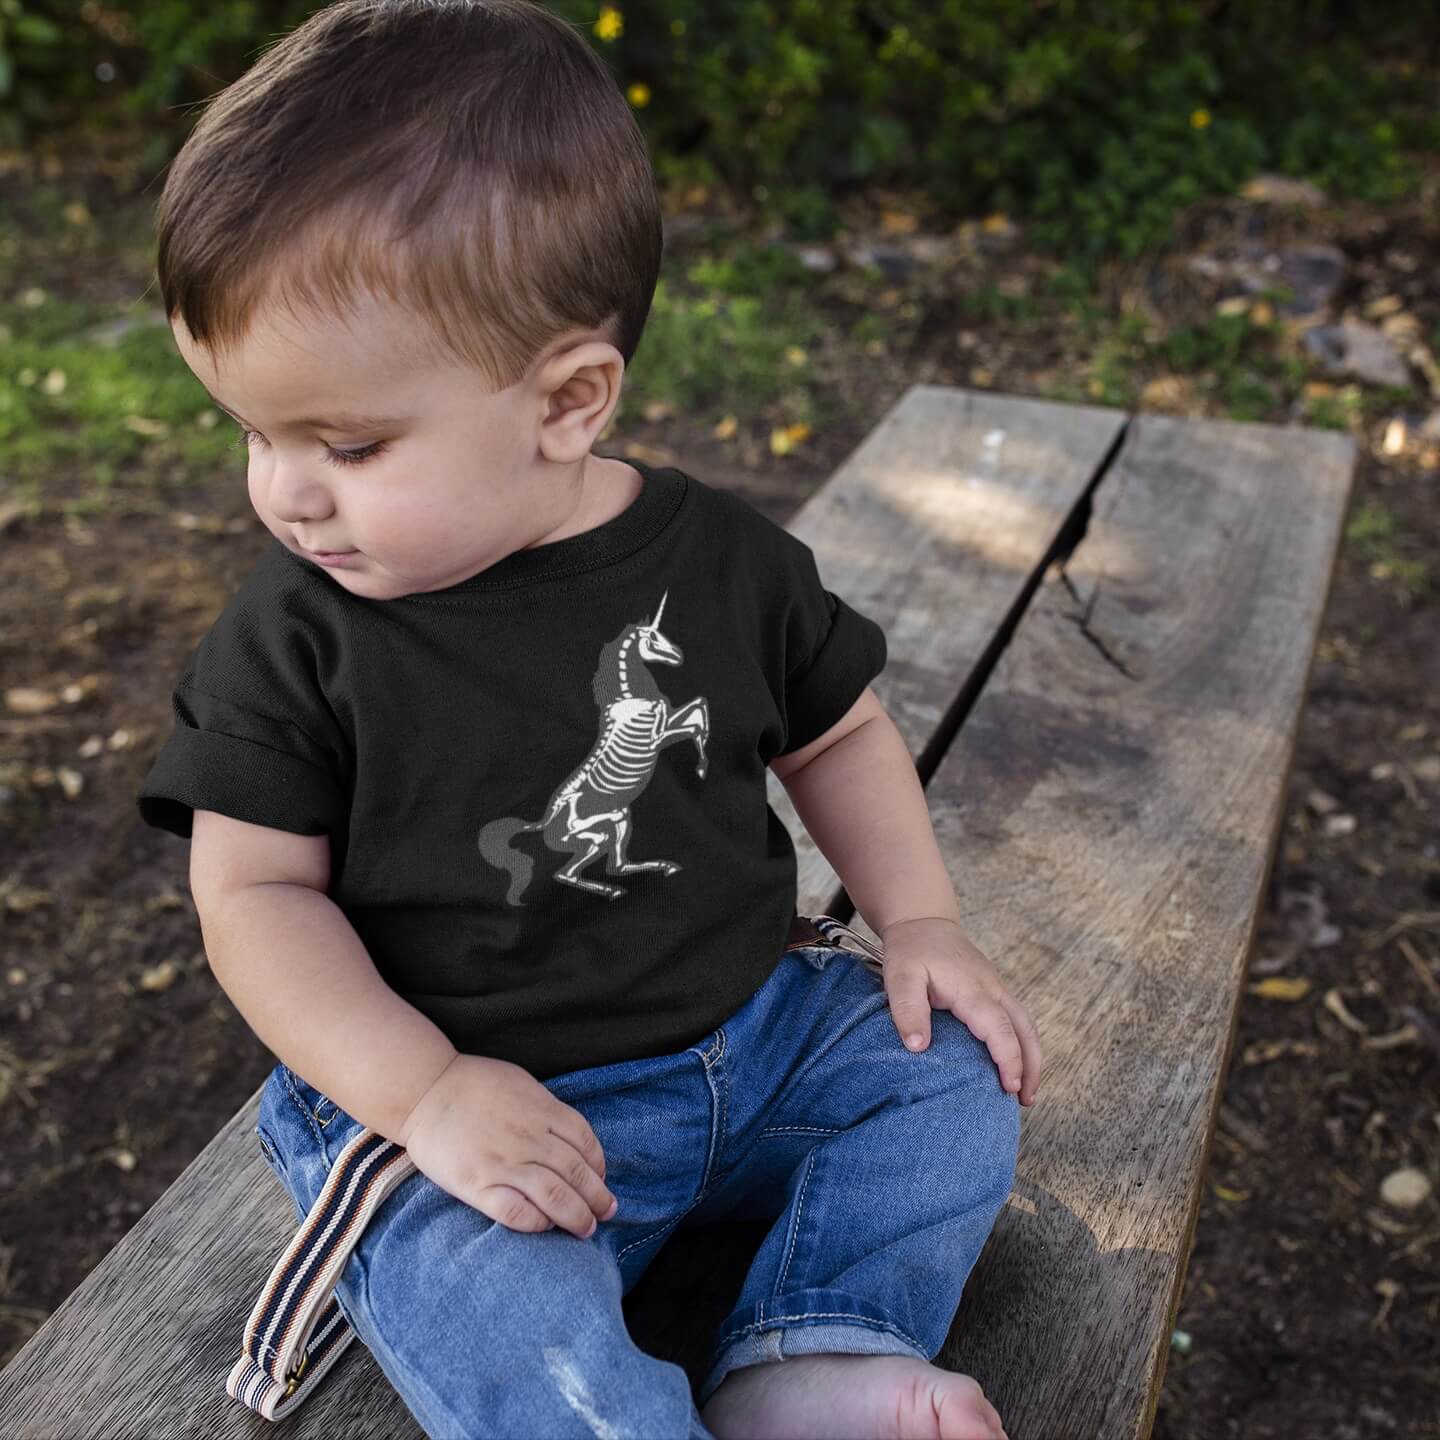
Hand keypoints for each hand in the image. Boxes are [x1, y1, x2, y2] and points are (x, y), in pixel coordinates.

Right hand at [397, 1053, 619, 1237]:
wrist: (425, 1090)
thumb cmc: (473, 1084)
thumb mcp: (522, 1084)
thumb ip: (547, 1109)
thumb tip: (570, 1135)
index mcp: (542, 1110)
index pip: (586, 1143)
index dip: (599, 1165)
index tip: (601, 1179)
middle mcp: (529, 1138)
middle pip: (576, 1173)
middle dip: (597, 1197)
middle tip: (606, 1212)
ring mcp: (504, 1163)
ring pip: (554, 1196)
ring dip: (576, 1216)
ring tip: (586, 1228)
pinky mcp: (477, 1184)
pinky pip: (515, 1212)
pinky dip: (536, 1222)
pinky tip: (544, 1225)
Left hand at [878, 916, 1042, 1106]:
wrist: (922, 922)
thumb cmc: (911, 950)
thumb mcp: (900, 977)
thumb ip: (908, 1009)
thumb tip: (918, 1047)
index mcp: (972, 989)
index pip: (1000, 1030)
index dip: (1008, 1060)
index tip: (1009, 1088)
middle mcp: (992, 989)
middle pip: (1025, 1030)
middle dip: (1030, 1066)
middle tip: (1025, 1100)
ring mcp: (997, 988)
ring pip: (1026, 1025)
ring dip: (1031, 1057)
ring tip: (1025, 1091)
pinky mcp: (993, 990)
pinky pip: (1016, 1019)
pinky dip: (1022, 1043)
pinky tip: (1014, 1062)